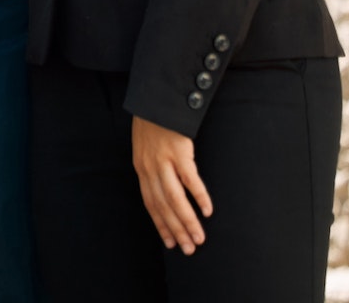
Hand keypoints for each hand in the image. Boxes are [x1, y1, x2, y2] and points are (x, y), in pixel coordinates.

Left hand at [132, 115, 209, 253]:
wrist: (155, 99)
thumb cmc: (153, 123)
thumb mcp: (145, 147)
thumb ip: (152, 167)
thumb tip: (162, 188)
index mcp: (141, 169)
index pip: (150, 203)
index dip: (160, 224)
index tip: (169, 243)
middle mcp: (149, 168)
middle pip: (163, 206)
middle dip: (175, 230)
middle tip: (188, 249)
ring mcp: (163, 160)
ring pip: (175, 198)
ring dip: (187, 221)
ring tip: (199, 238)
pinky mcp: (178, 152)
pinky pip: (190, 179)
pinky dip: (199, 196)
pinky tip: (207, 211)